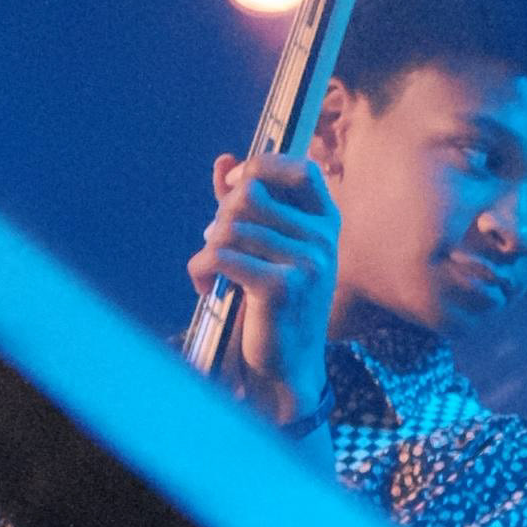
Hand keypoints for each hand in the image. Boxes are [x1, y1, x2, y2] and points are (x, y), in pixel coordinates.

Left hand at [189, 149, 339, 422]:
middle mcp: (322, 240)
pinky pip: (220, 256)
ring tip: (211, 271)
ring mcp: (307, 263)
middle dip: (221, 219)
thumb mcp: (267, 248)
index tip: (235, 183)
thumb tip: (224, 161)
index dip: (263, 166)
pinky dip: (200, 270)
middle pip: (249, 197)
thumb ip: (247, 206)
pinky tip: (204, 285)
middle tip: (218, 246)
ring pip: (229, 228)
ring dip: (208, 248)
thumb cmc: (274, 303)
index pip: (302, 171)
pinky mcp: (282, 287)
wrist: (285, 365)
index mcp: (325, 225)